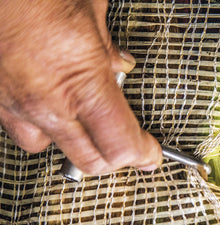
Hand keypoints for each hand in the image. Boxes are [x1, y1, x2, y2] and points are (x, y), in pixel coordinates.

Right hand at [0, 1, 162, 174]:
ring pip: (54, 149)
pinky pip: (24, 132)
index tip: (151, 155)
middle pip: (91, 161)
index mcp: (80, 84)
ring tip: (91, 125)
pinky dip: (44, 128)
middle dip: (117, 159)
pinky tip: (54, 110)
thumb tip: (121, 63)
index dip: (142, 155)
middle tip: (130, 148)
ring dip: (78, 144)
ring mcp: (16, 106)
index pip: (120, 145)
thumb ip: (108, 47)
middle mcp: (47, 104)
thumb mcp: (89, 10)